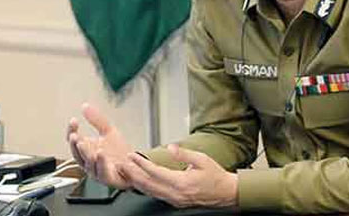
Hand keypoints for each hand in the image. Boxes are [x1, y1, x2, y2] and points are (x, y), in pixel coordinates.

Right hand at [67, 103, 132, 189]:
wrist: (135, 165)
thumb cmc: (119, 152)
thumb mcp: (108, 131)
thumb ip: (97, 120)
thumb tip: (85, 106)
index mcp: (87, 151)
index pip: (75, 141)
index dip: (72, 131)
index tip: (73, 121)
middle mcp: (89, 162)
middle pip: (78, 154)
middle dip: (74, 145)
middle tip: (74, 135)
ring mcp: (98, 171)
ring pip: (88, 164)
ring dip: (85, 153)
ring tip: (83, 143)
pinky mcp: (108, 178)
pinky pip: (102, 173)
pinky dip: (100, 163)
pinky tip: (100, 153)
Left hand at [121, 144, 237, 208]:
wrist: (226, 193)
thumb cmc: (215, 175)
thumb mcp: (202, 159)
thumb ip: (184, 153)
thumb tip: (170, 147)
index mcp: (181, 182)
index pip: (155, 172)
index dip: (141, 163)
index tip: (132, 156)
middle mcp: (176, 194)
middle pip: (148, 185)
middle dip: (133, 173)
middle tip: (123, 163)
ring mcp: (175, 200)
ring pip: (150, 192)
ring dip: (137, 181)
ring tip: (127, 171)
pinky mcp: (175, 202)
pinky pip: (156, 195)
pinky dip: (145, 187)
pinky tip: (140, 181)